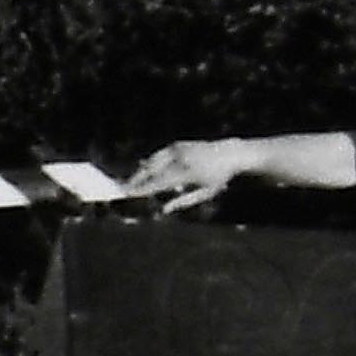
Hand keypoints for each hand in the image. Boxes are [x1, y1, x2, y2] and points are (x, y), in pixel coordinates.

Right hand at [123, 139, 255, 215]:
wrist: (231, 154)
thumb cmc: (218, 178)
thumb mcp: (205, 193)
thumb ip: (183, 202)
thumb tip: (164, 211)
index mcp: (188, 172)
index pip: (160, 182)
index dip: (143, 189)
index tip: (130, 194)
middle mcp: (181, 158)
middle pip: (152, 169)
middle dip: (137, 179)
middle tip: (124, 188)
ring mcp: (178, 149)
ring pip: (153, 160)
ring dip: (141, 170)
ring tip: (131, 180)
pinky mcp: (177, 144)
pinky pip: (159, 155)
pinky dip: (150, 162)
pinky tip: (143, 169)